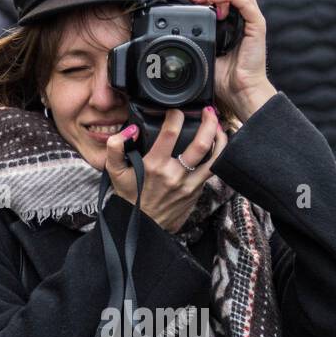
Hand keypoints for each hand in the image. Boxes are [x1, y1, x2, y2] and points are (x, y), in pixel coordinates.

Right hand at [104, 106, 227, 233]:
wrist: (143, 225)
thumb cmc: (130, 197)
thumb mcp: (115, 172)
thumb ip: (115, 148)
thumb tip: (128, 130)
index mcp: (155, 166)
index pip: (171, 133)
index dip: (176, 115)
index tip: (176, 111)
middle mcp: (175, 174)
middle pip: (201, 143)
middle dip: (208, 122)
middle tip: (208, 111)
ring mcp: (189, 184)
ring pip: (214, 158)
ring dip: (220, 139)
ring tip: (219, 127)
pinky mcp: (196, 192)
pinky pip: (211, 171)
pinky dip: (216, 156)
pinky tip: (216, 147)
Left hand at [168, 0, 275, 123]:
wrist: (239, 91)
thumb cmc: (222, 77)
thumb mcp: (200, 52)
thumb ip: (191, 38)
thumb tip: (171, 30)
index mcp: (226, 19)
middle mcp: (238, 14)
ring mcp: (248, 17)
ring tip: (209, 4)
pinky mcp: (256, 24)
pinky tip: (217, 2)